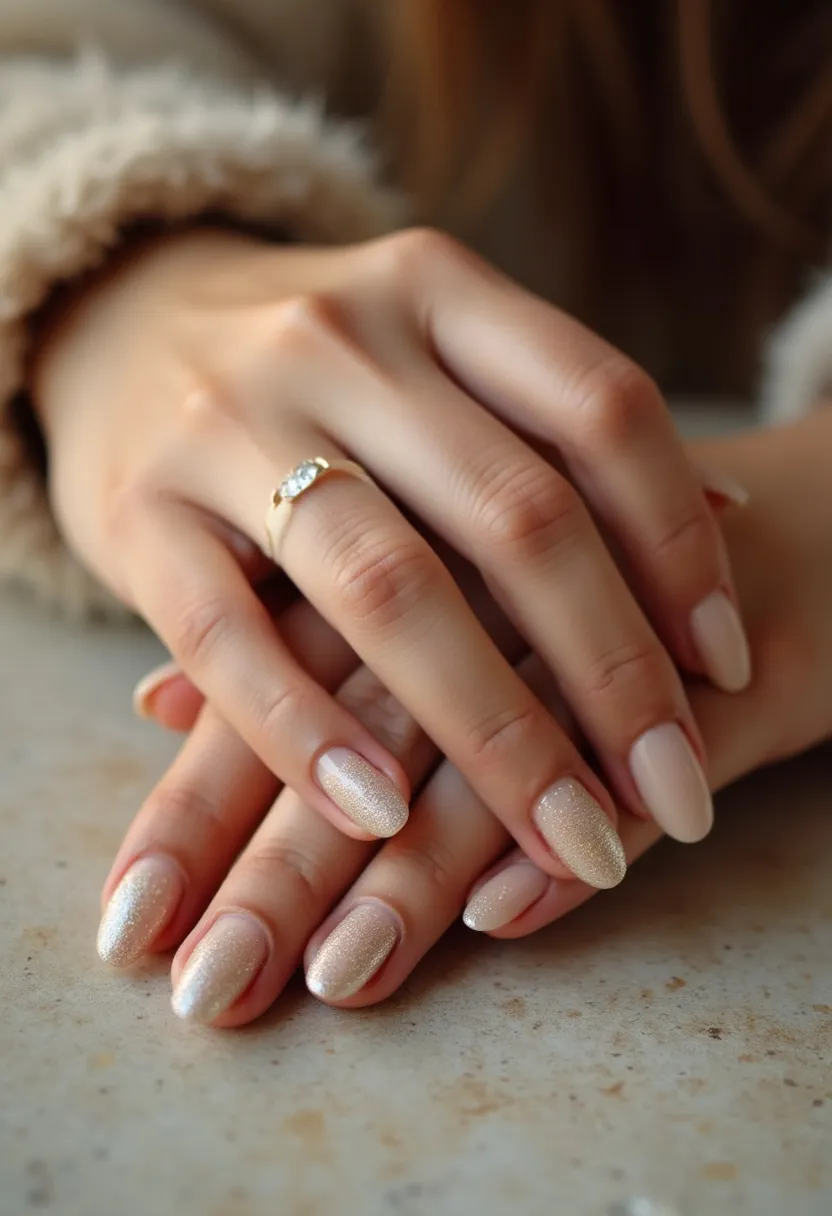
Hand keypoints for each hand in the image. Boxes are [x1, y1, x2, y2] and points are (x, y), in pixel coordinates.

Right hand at [35, 225, 742, 881]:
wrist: (116, 323)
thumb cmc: (314, 367)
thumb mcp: (432, 352)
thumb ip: (552, 427)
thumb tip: (730, 518)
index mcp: (435, 289)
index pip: (599, 411)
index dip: (682, 548)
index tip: (725, 668)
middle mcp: (338, 340)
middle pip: (516, 517)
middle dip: (614, 677)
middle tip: (677, 795)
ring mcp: (227, 422)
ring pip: (390, 589)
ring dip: (498, 735)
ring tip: (577, 842)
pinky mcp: (139, 513)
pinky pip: (231, 640)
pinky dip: (312, 737)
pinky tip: (383, 819)